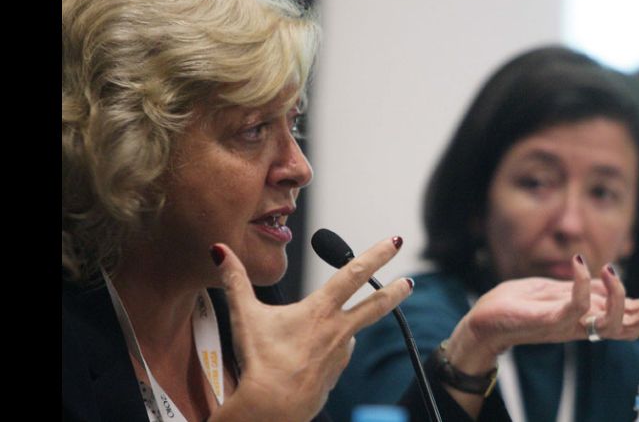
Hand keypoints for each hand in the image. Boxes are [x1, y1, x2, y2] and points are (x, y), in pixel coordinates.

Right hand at [208, 237, 412, 421]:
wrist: (272, 407)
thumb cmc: (261, 361)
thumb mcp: (245, 315)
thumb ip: (235, 280)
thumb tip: (219, 250)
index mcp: (321, 311)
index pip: (354, 273)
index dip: (376, 255)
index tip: (394, 242)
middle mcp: (338, 331)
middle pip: (375, 305)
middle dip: (394, 291)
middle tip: (410, 282)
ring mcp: (340, 356)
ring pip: (349, 334)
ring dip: (345, 327)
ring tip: (322, 333)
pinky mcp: (335, 376)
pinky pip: (336, 357)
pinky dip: (329, 352)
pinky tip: (313, 359)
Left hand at [444, 254, 638, 374]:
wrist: (482, 322)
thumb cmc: (515, 305)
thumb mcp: (554, 292)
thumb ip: (582, 289)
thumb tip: (609, 279)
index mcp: (587, 319)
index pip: (630, 318)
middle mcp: (582, 326)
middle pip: (631, 327)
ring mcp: (566, 326)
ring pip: (610, 323)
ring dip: (622, 296)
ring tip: (615, 270)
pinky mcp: (548, 321)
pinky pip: (575, 306)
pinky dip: (582, 284)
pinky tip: (580, 262)